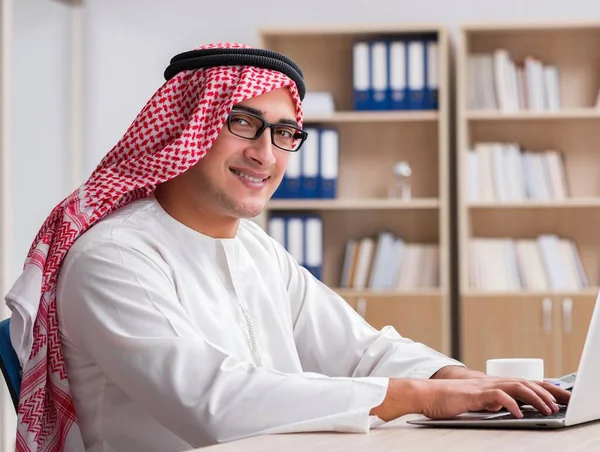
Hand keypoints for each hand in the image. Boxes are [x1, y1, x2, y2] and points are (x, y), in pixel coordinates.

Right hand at [370, 377, 570, 421]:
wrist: (424, 394)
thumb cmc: (445, 400)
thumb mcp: (474, 401)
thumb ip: (490, 402)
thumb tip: (506, 407)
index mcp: (490, 384)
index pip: (522, 382)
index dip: (542, 387)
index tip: (558, 394)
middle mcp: (489, 382)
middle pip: (524, 382)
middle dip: (546, 392)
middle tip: (562, 402)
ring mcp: (482, 387)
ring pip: (516, 387)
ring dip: (534, 398)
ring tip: (547, 409)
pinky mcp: (474, 395)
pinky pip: (497, 397)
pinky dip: (511, 405)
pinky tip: (519, 414)